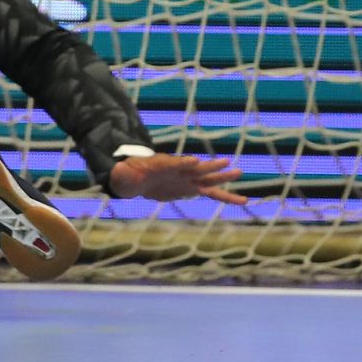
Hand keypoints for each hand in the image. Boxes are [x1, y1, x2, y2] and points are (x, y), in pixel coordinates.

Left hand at [110, 153, 244, 205]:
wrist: (137, 178)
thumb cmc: (129, 174)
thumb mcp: (123, 175)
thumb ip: (123, 174)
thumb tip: (119, 170)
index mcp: (162, 165)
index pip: (174, 163)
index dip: (183, 162)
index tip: (194, 161)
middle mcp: (178, 170)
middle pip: (197, 168)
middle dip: (211, 166)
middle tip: (228, 163)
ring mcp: (187, 179)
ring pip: (209, 178)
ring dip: (223, 176)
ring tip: (240, 172)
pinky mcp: (191, 188)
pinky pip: (211, 193)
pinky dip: (225, 197)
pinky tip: (242, 200)